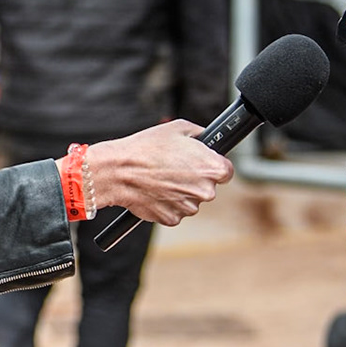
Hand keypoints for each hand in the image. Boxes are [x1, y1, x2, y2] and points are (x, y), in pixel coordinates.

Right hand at [88, 120, 232, 225]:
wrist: (119, 171)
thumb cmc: (146, 148)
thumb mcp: (178, 128)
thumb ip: (200, 134)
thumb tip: (205, 137)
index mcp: (213, 168)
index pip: (226, 171)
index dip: (212, 165)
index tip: (200, 164)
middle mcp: (206, 191)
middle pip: (207, 187)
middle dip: (194, 179)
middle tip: (175, 168)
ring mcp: (189, 207)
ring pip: (190, 200)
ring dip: (180, 192)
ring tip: (161, 177)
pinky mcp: (173, 219)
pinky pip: (175, 210)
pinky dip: (167, 202)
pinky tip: (155, 189)